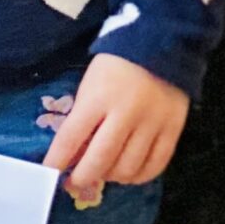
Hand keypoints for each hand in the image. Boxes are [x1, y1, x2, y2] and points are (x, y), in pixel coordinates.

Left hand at [39, 53, 189, 203]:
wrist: (162, 42)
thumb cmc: (116, 66)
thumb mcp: (90, 86)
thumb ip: (82, 121)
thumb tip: (73, 159)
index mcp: (99, 97)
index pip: (70, 139)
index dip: (56, 163)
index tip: (49, 175)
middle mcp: (127, 111)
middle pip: (100, 160)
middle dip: (82, 178)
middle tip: (75, 180)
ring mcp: (153, 121)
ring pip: (127, 168)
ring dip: (111, 176)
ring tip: (105, 170)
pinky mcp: (174, 127)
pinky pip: (155, 165)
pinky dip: (138, 176)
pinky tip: (129, 171)